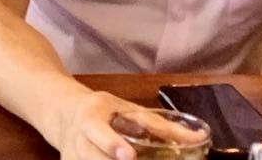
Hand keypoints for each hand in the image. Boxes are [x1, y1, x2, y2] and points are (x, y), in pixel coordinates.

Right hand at [49, 90, 207, 159]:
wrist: (63, 114)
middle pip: (93, 158)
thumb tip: (198, 137)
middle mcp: (78, 140)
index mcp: (90, 118)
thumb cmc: (103, 111)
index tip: (129, 155)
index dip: (111, 144)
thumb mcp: (126, 108)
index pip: (97, 130)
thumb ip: (159, 126)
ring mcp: (72, 158)